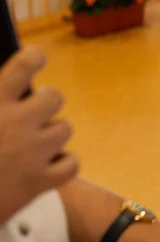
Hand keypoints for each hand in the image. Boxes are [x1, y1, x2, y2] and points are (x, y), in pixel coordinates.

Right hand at [0, 47, 79, 223]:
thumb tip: (2, 92)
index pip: (25, 65)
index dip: (33, 58)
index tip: (34, 59)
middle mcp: (17, 124)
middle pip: (55, 97)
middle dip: (44, 102)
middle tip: (29, 113)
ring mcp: (32, 153)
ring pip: (64, 129)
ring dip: (50, 134)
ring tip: (30, 143)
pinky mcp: (39, 182)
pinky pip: (71, 163)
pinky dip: (62, 164)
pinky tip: (45, 164)